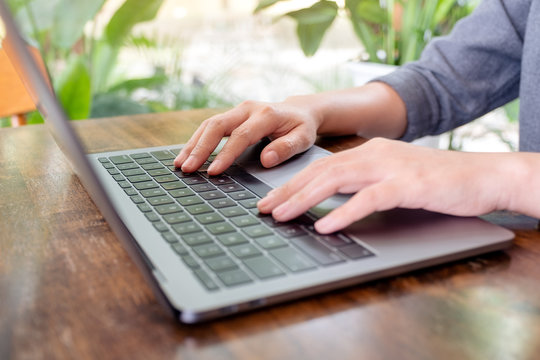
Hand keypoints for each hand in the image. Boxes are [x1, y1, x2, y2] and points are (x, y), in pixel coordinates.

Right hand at [174, 97, 323, 174]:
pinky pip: (210, 126)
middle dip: (200, 148)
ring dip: (193, 144)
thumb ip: (286, 148)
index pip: (242, 135)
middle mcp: (248, 108)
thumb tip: (266, 160)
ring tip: (180, 164)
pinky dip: (196, 141)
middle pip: (217, 126)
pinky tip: (186, 155)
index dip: (226, 154)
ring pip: (209, 124)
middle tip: (187, 168)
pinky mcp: (231, 115)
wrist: (300, 110)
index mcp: (266, 114)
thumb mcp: (303, 138)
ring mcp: (237, 110)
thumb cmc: (301, 127)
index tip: (214, 172)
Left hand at [257, 138, 517, 233]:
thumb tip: (331, 204)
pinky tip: (325, 225)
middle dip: (288, 191)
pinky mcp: (408, 184)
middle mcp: (374, 155)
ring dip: (305, 199)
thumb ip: (363, 185)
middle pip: (320, 171)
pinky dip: (344, 211)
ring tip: (281, 216)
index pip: (321, 167)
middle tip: (263, 209)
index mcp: (368, 152)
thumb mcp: (393, 178)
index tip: (270, 200)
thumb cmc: (437, 182)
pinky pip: (369, 198)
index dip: (292, 183)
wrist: (483, 175)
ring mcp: (391, 167)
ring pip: (336, 180)